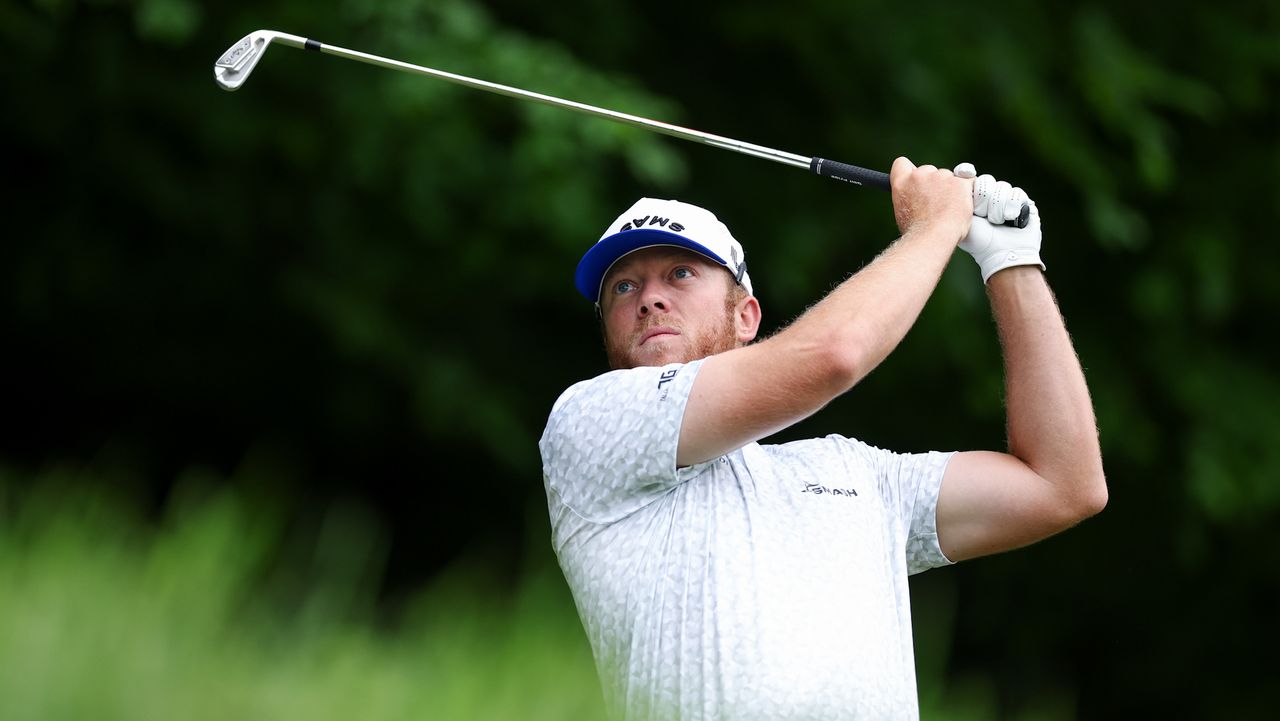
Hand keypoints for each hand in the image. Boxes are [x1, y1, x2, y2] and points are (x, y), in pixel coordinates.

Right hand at [890, 157, 972, 240]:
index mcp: (902, 183)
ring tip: (949, 210)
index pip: (901, 163)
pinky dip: (967, 192)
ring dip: (951, 188)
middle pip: (928, 170)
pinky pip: (968, 181)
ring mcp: (940, 177)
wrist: (933, 237)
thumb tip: (916, 197)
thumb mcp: (903, 212)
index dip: (909, 170)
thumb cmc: (918, 232)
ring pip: (948, 176)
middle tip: (937, 203)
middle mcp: (919, 176)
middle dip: (934, 182)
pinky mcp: (960, 182)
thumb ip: (909, 197)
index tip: (917, 180)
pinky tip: (963, 206)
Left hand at [953, 163, 1045, 282]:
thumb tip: (939, 179)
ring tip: (997, 222)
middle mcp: (990, 196)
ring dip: (998, 208)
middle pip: (986, 180)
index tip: (965, 178)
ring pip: (1001, 187)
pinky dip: (1012, 207)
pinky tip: (1010, 220)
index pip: (971, 177)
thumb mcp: (960, 219)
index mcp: (973, 198)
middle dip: (984, 200)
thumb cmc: (979, 241)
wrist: (1002, 254)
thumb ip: (951, 201)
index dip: (967, 177)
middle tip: (983, 216)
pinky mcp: (1024, 202)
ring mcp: (1007, 198)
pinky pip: (1016, 194)